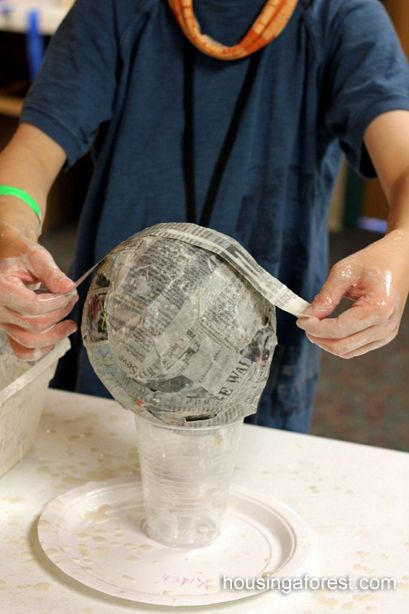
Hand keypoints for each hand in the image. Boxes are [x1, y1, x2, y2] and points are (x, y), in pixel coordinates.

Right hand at [0, 222, 77, 359]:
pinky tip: (53, 340)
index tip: (70, 294)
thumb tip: (69, 288)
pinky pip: (21, 350)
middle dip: (59, 315)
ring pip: (28, 341)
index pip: (34, 306)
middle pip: (34, 325)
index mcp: (2, 289)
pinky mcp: (8, 329)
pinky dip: (38, 350)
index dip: (57, 303)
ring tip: (70, 325)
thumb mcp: (37, 257)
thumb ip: (52, 273)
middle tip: (71, 301)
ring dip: (54, 335)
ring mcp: (1, 322)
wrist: (9, 258)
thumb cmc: (22, 256)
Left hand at [296, 230, 408, 357]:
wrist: (400, 260)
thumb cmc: (374, 261)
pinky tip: (327, 328)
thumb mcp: (345, 271)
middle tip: (304, 322)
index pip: (339, 329)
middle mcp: (385, 326)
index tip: (301, 318)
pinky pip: (355, 349)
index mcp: (378, 308)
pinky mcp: (383, 337)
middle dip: (318, 337)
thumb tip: (307, 315)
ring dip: (326, 342)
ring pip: (347, 352)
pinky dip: (338, 342)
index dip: (315, 327)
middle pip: (342, 345)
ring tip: (314, 325)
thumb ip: (326, 296)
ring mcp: (386, 334)